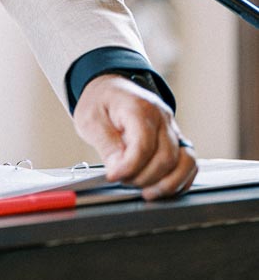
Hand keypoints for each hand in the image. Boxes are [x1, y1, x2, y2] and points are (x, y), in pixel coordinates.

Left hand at [73, 74, 197, 199]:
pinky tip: (162, 188)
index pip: (143, 145)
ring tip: (146, 192)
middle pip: (166, 157)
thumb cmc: (101, 101)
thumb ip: (106, 145)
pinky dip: (180, 180)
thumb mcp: (90, 119)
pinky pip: (189, 163)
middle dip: (144, 178)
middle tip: (124, 181)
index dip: (129, 167)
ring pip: (185, 162)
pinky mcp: (176, 139)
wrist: (111, 87)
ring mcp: (172, 128)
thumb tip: (118, 170)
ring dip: (167, 183)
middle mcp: (162, 118)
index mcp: (139, 108)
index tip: (113, 177)